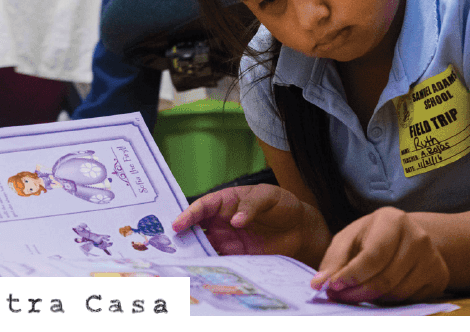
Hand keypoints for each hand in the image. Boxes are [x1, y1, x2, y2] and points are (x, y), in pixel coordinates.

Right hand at [172, 184, 328, 262]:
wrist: (300, 230)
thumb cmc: (283, 205)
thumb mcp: (269, 196)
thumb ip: (252, 205)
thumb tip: (236, 220)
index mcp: (227, 201)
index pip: (204, 206)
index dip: (189, 214)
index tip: (178, 224)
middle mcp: (222, 220)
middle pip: (197, 227)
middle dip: (182, 235)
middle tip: (168, 245)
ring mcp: (227, 240)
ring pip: (203, 245)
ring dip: (192, 252)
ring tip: (179, 262)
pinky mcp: (235, 257)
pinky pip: (218, 261)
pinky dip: (209, 266)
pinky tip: (201, 272)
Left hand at [310, 207, 449, 303]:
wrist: (408, 236)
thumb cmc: (372, 236)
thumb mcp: (350, 238)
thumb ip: (334, 260)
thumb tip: (318, 283)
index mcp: (393, 219)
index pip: (373, 255)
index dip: (351, 275)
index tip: (332, 287)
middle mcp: (417, 236)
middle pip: (385, 278)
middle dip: (356, 292)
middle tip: (338, 296)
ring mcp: (432, 257)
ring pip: (397, 293)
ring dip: (371, 299)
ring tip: (357, 292)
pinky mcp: (439, 276)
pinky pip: (410, 300)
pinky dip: (390, 302)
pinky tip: (379, 292)